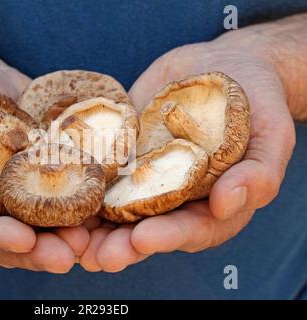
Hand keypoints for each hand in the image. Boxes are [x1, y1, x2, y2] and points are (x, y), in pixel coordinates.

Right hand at [0, 44, 88, 272]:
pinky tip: (96, 210)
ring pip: (37, 227)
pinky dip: (75, 207)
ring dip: (61, 237)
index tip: (24, 240)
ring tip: (86, 240)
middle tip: (67, 254)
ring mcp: (12, 197)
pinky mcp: (37, 180)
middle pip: (9, 240)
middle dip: (38, 251)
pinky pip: (57, 198)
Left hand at [80, 27, 295, 271]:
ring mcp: (143, 174)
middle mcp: (171, 196)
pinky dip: (79, 178)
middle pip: (144, 227)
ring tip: (69, 238)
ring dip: (91, 225)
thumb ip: (259, 174)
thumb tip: (229, 204)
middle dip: (120, 244)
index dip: (167, 237)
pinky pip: (99, 166)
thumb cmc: (258, 102)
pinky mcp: (121, 150)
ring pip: (114, 206)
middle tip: (96, 257)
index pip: (188, 229)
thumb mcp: (271, 135)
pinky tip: (59, 184)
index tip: (143, 239)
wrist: (224, 65)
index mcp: (208, 204)